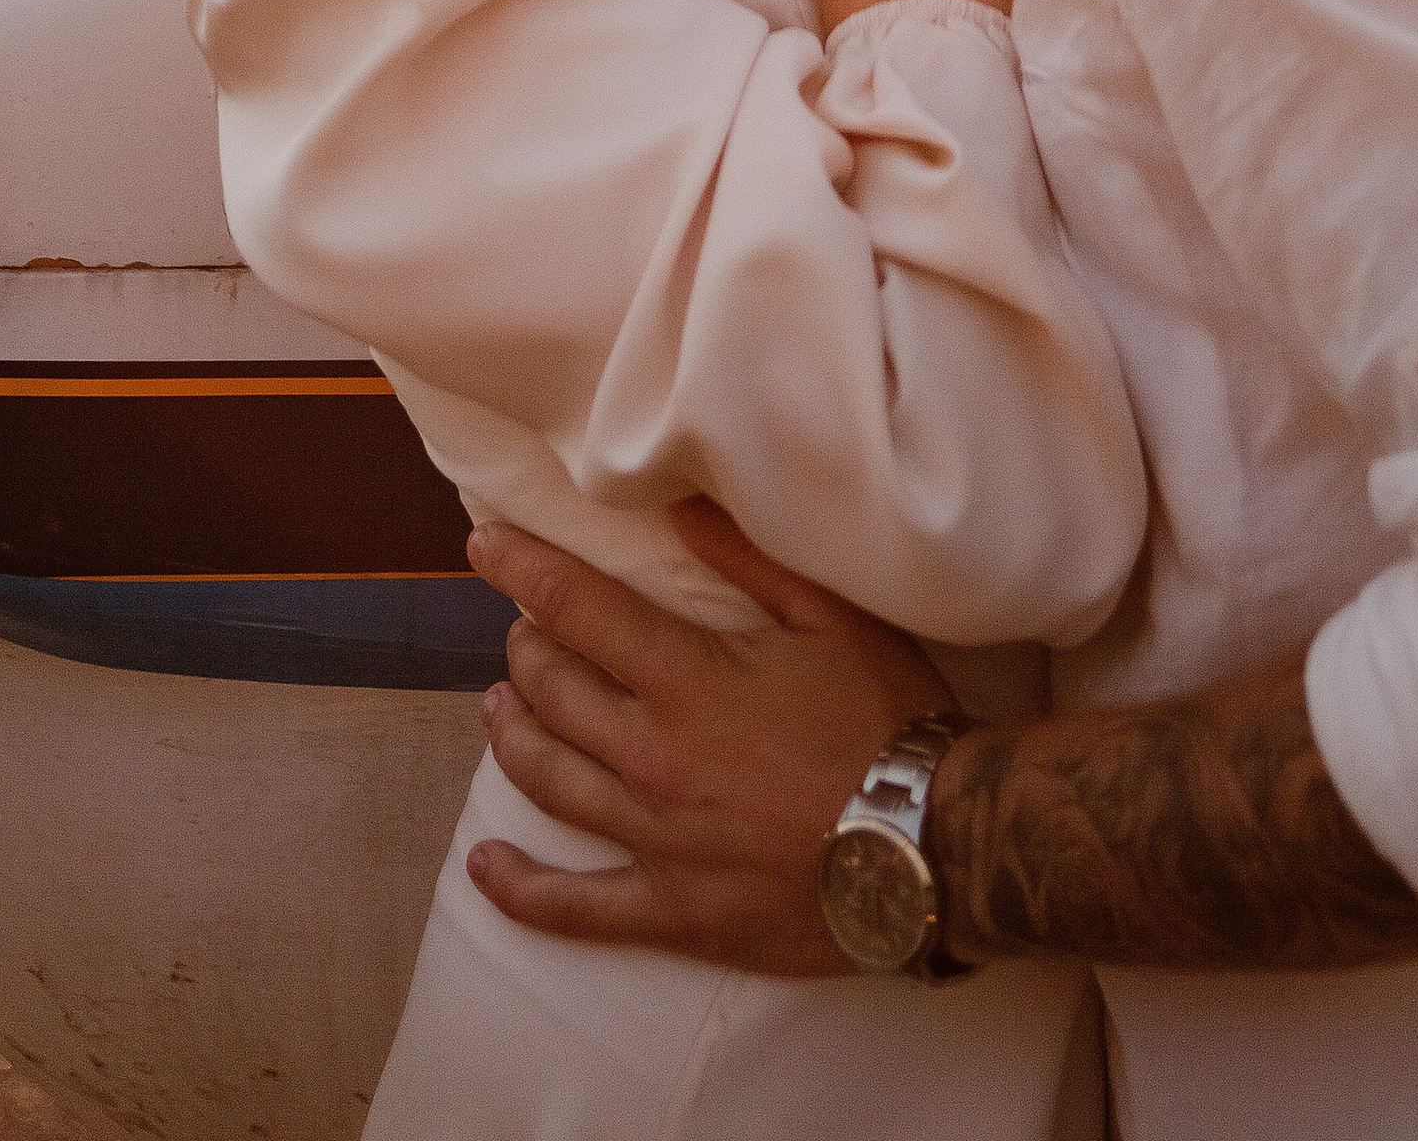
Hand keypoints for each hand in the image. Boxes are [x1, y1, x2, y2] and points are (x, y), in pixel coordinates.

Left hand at [466, 505, 956, 973]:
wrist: (934, 844)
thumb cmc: (889, 721)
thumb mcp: (833, 617)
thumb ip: (749, 560)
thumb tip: (679, 507)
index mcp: (688, 680)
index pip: (576, 607)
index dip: (522, 568)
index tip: (483, 545)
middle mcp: (653, 757)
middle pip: (552, 692)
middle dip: (526, 651)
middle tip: (522, 632)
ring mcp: (655, 839)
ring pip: (548, 781)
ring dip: (512, 738)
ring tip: (497, 711)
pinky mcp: (673, 911)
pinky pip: (575, 907)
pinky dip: (520, 889)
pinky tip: (485, 870)